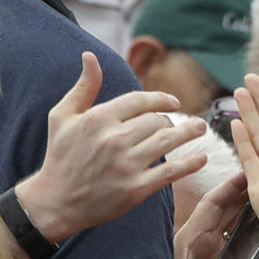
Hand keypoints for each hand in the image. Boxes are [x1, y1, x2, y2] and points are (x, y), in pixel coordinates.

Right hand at [15, 52, 208, 244]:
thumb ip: (83, 87)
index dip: (161, 99)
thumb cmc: (60, 156)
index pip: (140, 100)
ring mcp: (126, 164)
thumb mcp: (63, 117)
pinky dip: (190, 163)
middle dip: (170, 121)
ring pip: (168, 141)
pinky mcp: (136, 189)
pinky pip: (171, 172)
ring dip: (189, 133)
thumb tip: (90, 57)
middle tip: (179, 125)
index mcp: (98, 118)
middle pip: (157, 121)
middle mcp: (114, 139)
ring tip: (201, 129)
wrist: (56, 202)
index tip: (174, 103)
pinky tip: (202, 157)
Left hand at [174, 173, 249, 258]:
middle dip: (244, 189)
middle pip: (225, 206)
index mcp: (190, 240)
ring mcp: (209, 247)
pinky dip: (249, 223)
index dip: (229, 188)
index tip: (246, 173)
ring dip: (248, 203)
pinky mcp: (217, 257)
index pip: (211, 206)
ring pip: (231, 217)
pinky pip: (234, 233)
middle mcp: (200, 238)